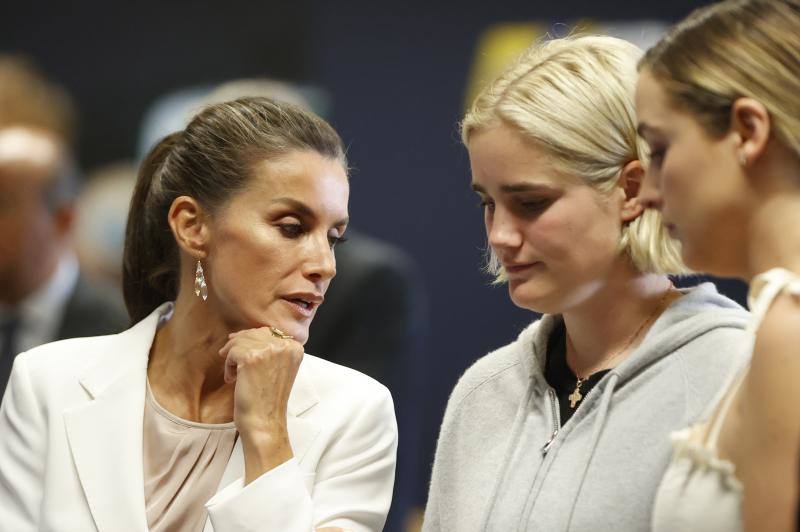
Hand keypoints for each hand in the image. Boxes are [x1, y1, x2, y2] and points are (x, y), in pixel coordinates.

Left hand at [218, 326, 303, 481]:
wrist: (265, 423)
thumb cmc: (268, 400)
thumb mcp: (278, 369)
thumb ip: (271, 350)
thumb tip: (239, 334)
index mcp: (295, 348)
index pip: (269, 332)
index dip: (252, 340)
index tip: (242, 353)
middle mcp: (285, 346)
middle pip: (254, 333)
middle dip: (239, 346)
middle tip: (232, 362)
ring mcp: (269, 350)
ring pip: (241, 340)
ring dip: (232, 356)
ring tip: (234, 373)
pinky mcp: (252, 357)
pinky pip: (232, 350)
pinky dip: (228, 364)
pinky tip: (232, 379)